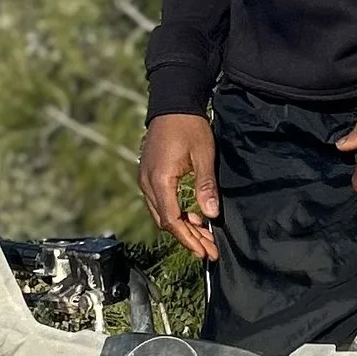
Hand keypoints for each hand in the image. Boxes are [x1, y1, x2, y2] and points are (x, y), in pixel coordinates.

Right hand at [137, 114, 219, 260]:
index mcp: (159, 180)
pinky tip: (191, 215)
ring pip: (161, 213)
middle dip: (188, 238)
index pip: (172, 220)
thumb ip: (205, 186)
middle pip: (165, 221)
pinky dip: (175, 213)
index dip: (189, 239)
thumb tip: (211, 214)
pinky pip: (159, 202)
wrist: (172, 103)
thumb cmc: (189, 126)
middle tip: (209, 250)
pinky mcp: (149, 174)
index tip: (205, 252)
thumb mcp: (203, 155)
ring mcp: (145, 179)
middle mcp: (147, 183)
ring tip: (203, 236)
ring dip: (182, 226)